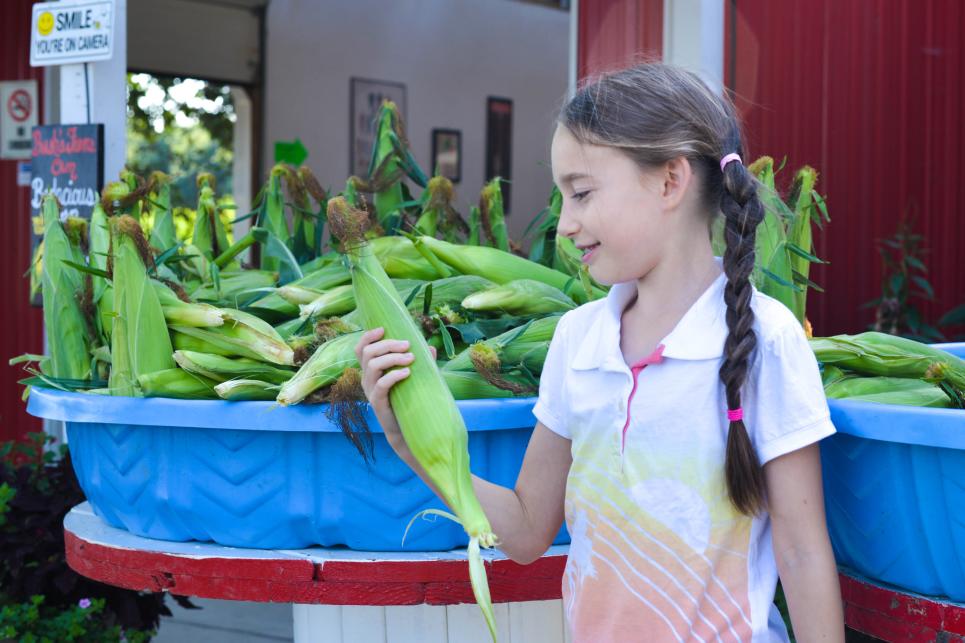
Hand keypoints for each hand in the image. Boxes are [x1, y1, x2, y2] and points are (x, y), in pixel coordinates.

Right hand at [355, 328, 435, 456]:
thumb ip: (420, 363)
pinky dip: (394, 375)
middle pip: (368, 353)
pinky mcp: (378, 403)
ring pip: (373, 365)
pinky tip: (407, 373)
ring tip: (411, 359)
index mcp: (371, 371)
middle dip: (388, 344)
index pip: (361, 349)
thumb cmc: (410, 401)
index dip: (367, 336)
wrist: (408, 430)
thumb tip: (430, 347)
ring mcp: (371, 391)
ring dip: (392, 357)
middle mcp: (367, 379)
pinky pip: (381, 384)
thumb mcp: (414, 378)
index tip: (383, 329)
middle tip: (408, 345)